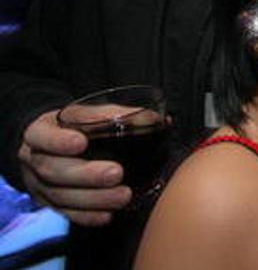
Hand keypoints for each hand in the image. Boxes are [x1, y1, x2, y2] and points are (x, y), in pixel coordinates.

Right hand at [18, 109, 131, 225]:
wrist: (52, 147)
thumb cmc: (74, 128)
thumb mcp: (85, 114)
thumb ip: (111, 115)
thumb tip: (150, 119)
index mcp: (39, 132)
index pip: (41, 136)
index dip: (58, 141)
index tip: (81, 142)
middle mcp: (34, 160)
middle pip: (53, 170)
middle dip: (86, 174)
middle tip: (116, 173)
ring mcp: (39, 186)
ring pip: (60, 196)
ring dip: (93, 199)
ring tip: (123, 196)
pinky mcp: (50, 204)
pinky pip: (66, 214)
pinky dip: (88, 216)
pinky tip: (108, 215)